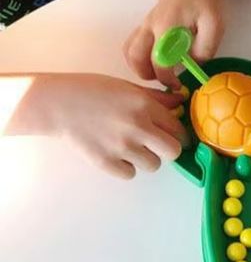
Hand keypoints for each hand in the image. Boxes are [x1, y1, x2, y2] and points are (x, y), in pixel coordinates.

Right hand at [35, 73, 186, 178]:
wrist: (58, 103)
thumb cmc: (93, 91)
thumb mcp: (128, 87)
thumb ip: (157, 98)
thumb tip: (181, 101)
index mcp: (145, 106)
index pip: (178, 129)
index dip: (179, 135)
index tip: (174, 137)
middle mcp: (137, 127)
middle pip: (173, 152)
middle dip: (169, 150)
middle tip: (158, 146)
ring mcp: (122, 146)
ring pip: (154, 165)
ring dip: (147, 159)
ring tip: (133, 148)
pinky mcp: (106, 162)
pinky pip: (131, 174)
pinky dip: (127, 167)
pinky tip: (118, 154)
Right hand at [125, 0, 224, 86]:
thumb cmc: (207, 2)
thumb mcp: (215, 27)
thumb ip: (205, 49)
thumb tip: (193, 66)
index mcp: (167, 26)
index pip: (159, 61)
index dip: (168, 79)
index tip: (178, 86)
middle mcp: (151, 25)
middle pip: (134, 57)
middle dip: (147, 75)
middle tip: (165, 82)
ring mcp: (146, 23)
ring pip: (129, 50)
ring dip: (139, 66)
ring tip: (159, 72)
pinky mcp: (146, 22)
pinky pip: (132, 43)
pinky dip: (138, 56)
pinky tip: (156, 60)